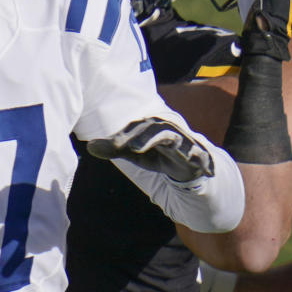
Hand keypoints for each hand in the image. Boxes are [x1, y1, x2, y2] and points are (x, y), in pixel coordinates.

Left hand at [87, 117, 213, 181]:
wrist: (186, 160)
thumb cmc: (156, 152)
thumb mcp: (134, 152)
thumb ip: (114, 148)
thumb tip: (89, 148)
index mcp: (151, 127)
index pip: (136, 129)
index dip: (124, 137)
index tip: (112, 145)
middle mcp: (169, 131)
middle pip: (157, 131)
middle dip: (145, 138)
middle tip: (132, 148)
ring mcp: (185, 143)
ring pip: (181, 141)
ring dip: (176, 145)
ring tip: (171, 152)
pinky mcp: (199, 156)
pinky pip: (201, 156)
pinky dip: (202, 159)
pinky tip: (199, 164)